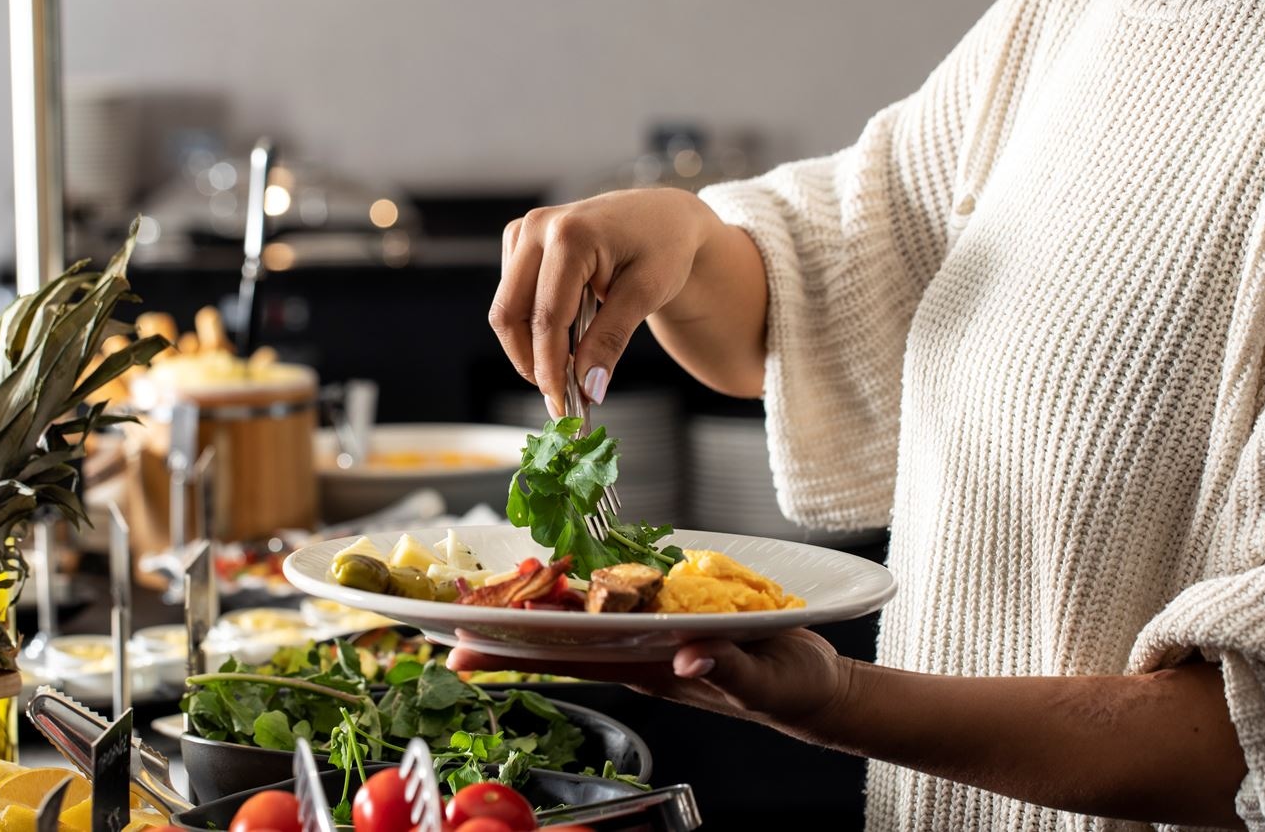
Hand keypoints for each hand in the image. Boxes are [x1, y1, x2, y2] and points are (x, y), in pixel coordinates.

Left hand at [447, 629, 853, 733]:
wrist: (815, 687)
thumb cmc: (790, 688)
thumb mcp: (764, 679)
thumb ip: (728, 667)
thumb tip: (687, 652)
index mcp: (651, 670)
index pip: (569, 660)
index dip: (515, 652)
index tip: (465, 646)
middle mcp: (640, 654)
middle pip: (559, 642)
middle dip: (504, 634)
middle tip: (449, 623)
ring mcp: (652, 638)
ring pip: (580, 622)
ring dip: (535, 610)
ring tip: (486, 597)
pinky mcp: (672, 618)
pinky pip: (615, 601)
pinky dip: (582, 590)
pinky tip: (560, 576)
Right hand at [488, 188, 730, 414]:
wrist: (663, 217)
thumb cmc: (663, 247)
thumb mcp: (647, 294)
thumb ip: (611, 339)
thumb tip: (588, 386)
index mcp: (571, 234)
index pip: (547, 318)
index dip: (550, 367)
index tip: (563, 404)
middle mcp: (538, 226)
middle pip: (510, 314)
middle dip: (530, 361)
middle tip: (558, 394)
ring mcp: (524, 230)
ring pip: (506, 308)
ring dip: (529, 345)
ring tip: (566, 366)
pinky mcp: (519, 240)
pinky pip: (511, 295)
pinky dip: (530, 324)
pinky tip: (562, 333)